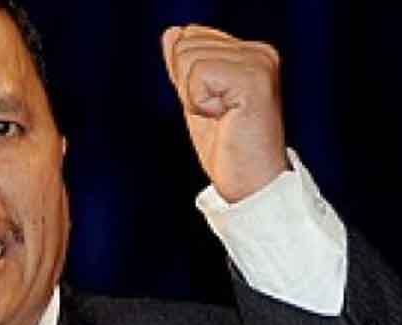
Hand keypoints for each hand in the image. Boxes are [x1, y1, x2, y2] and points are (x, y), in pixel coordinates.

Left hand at [162, 25, 287, 202]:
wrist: (250, 182)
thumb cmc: (228, 148)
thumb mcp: (197, 100)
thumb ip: (185, 68)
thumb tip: (172, 33)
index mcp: (249, 53)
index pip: (190, 37)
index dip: (186, 78)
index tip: (212, 106)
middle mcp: (259, 52)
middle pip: (186, 45)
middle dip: (188, 86)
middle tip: (217, 115)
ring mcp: (259, 62)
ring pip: (189, 59)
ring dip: (195, 97)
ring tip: (222, 117)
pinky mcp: (254, 79)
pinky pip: (199, 75)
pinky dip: (200, 103)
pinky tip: (224, 118)